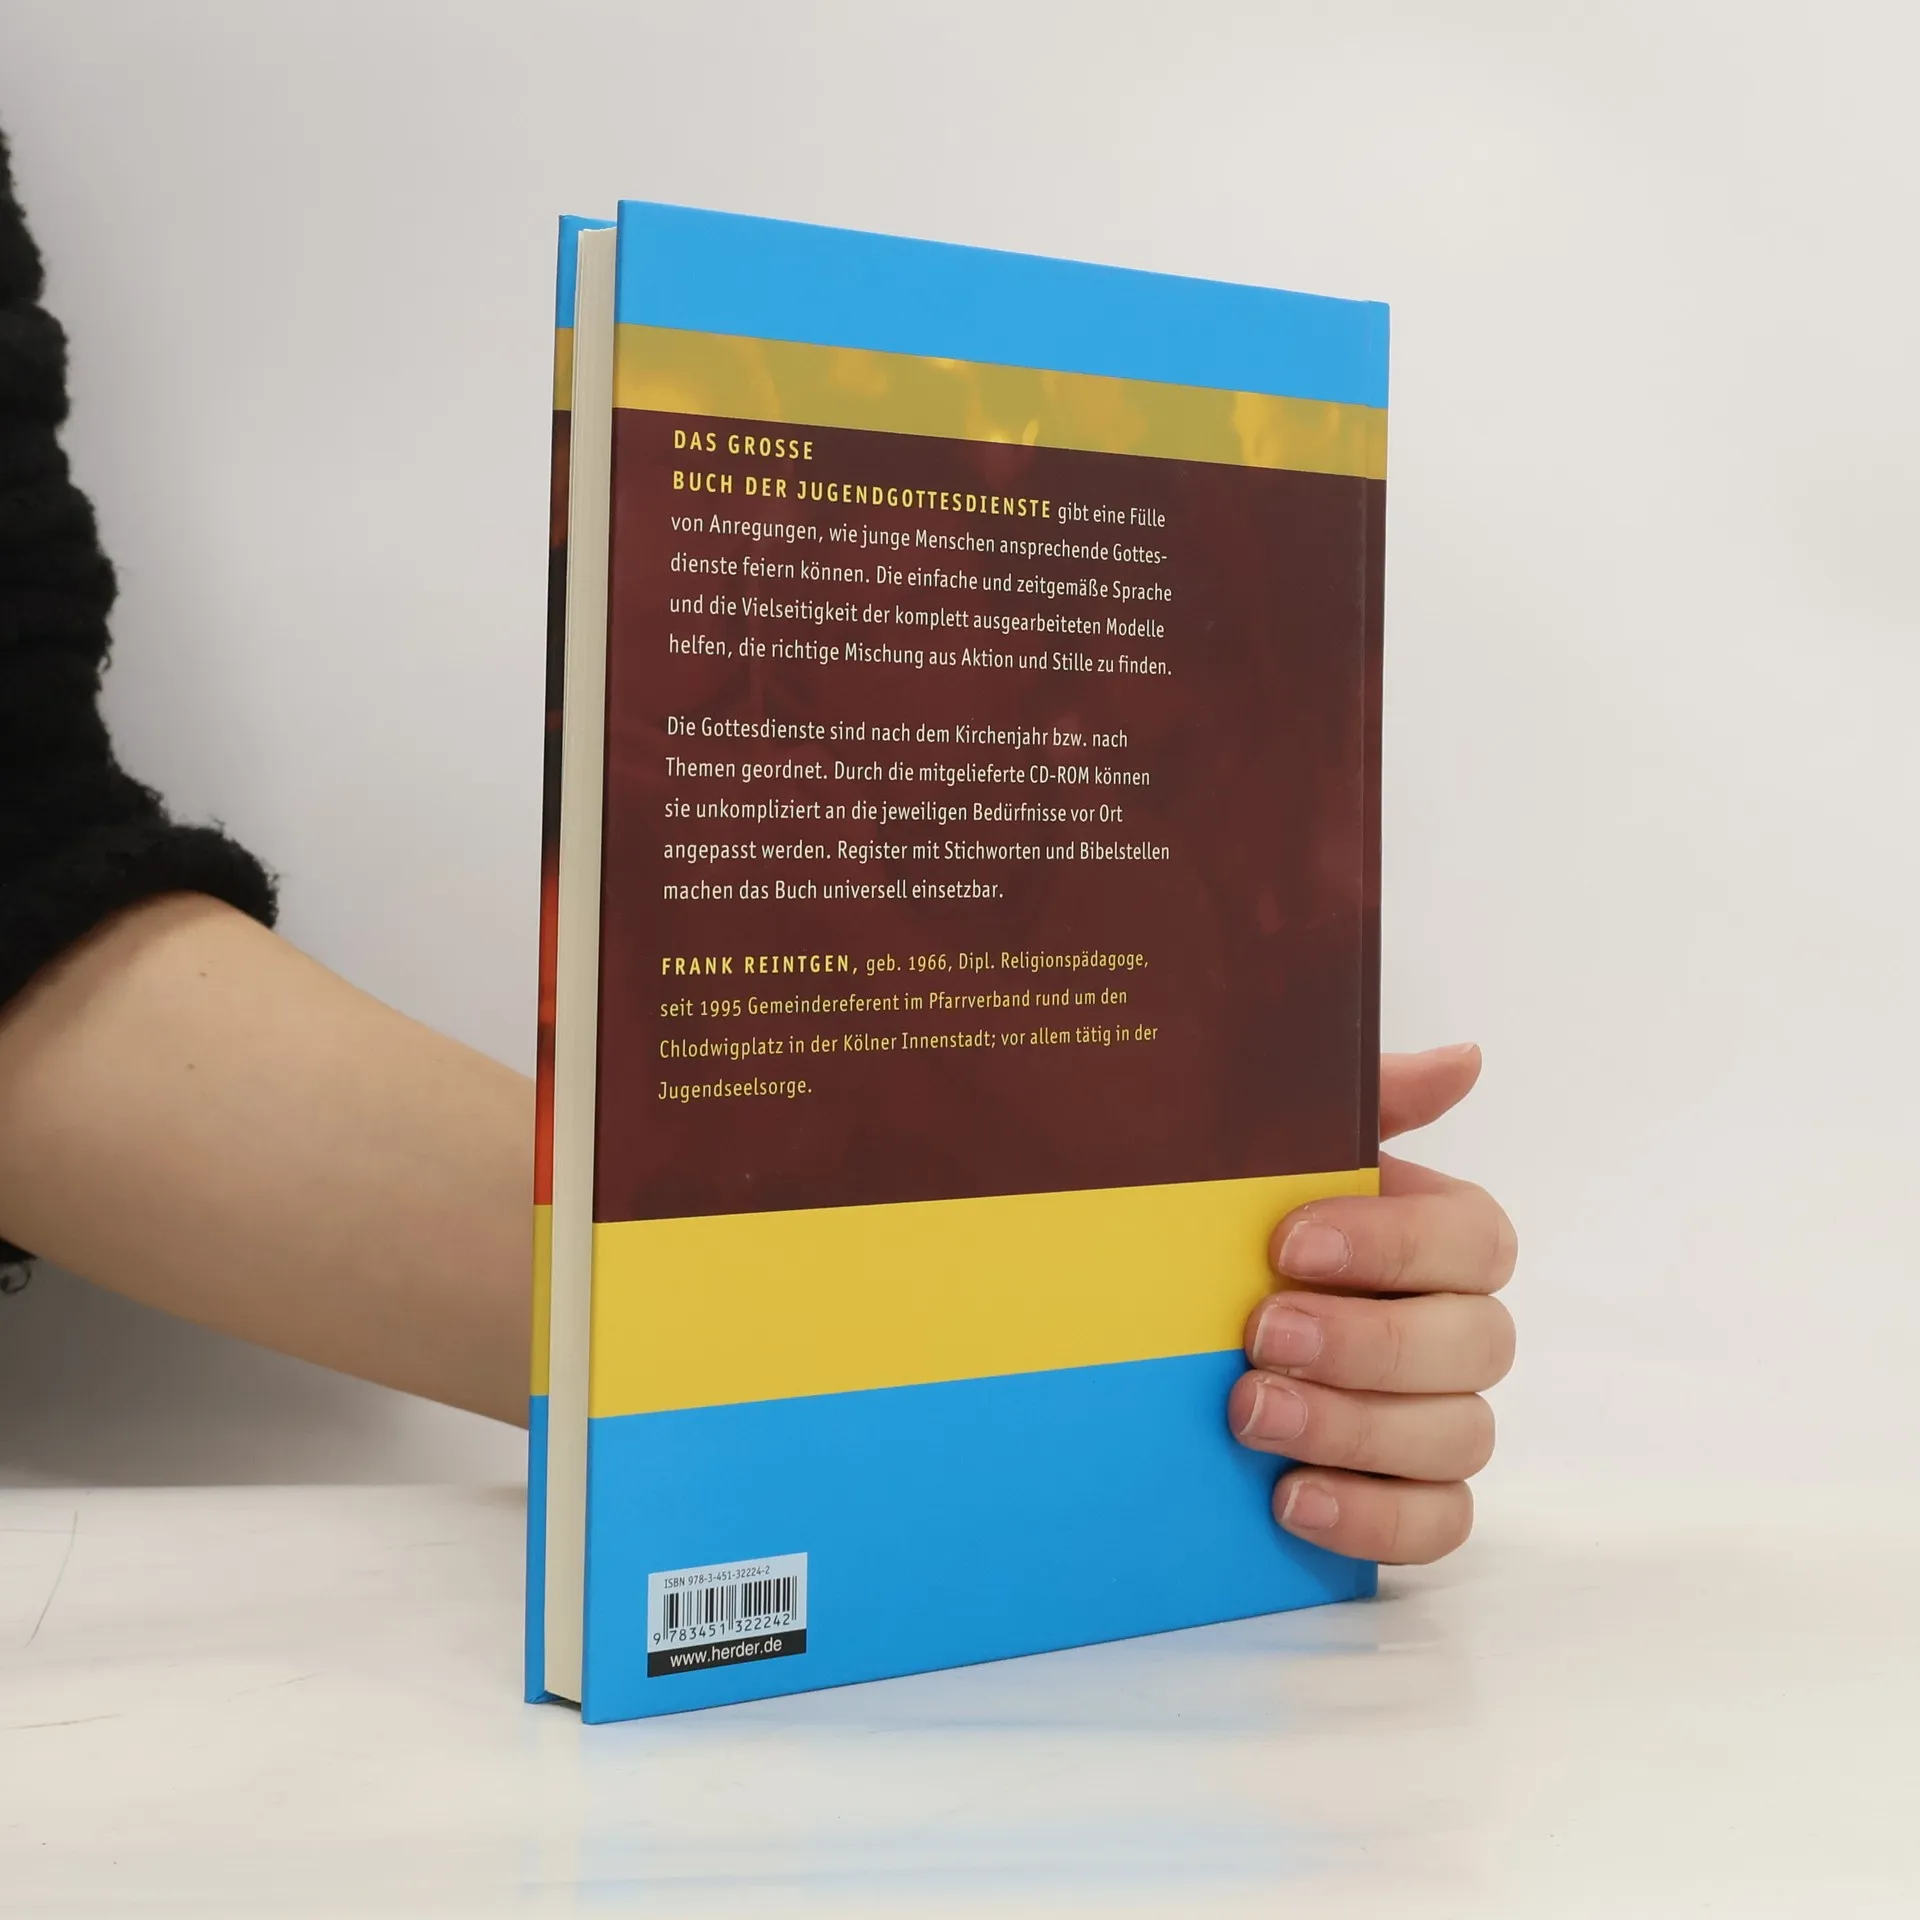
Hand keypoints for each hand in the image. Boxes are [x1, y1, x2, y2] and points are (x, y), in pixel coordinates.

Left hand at [1226, 1043, 1514, 1563]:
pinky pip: (1438, 1523)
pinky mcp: (1408, 1496)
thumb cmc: (1232, 1229)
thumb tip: (1467, 1059)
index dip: (1395, 1246)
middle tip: (1261, 1336)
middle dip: (1367, 1344)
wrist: (1150, 1330)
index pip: (1475, 1239)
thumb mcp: (1273, 1148)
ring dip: (1355, 1429)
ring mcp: (1438, 1418)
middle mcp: (1454, 1328)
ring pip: (1459, 1436)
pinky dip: (1373, 1517)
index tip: (1288, 1244)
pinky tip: (1290, 1499)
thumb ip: (1370, 1101)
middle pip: (1477, 1344)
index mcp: (1435, 1237)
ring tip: (1250, 1415)